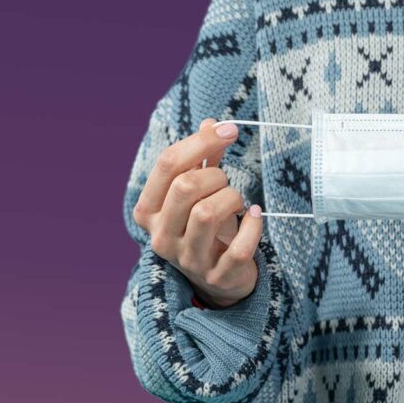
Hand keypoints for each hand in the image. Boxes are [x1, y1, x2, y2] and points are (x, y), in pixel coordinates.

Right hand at [132, 119, 262, 308]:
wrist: (220, 278)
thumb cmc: (207, 227)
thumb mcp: (199, 192)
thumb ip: (203, 160)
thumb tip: (212, 123)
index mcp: (148, 210)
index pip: (167, 165)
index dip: (200, 141)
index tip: (229, 131)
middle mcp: (161, 236)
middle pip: (185, 187)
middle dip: (215, 175)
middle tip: (226, 182)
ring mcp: (188, 259)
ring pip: (206, 214)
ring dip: (231, 197)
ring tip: (237, 201)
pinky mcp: (217, 276)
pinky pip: (238, 248)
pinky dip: (253, 227)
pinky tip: (255, 216)